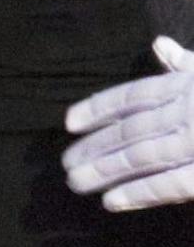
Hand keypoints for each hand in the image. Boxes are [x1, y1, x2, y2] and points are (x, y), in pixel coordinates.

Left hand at [62, 36, 193, 210]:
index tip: (69, 123)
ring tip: (76, 182)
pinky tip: (112, 202)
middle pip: (130, 129)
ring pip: (142, 155)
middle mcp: (191, 110)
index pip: (134, 96)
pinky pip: (171, 184)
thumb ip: (189, 64)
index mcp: (191, 86)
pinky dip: (140, 193)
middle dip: (94, 146)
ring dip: (105, 169)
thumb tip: (158, 45)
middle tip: (64, 163)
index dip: (99, 109)